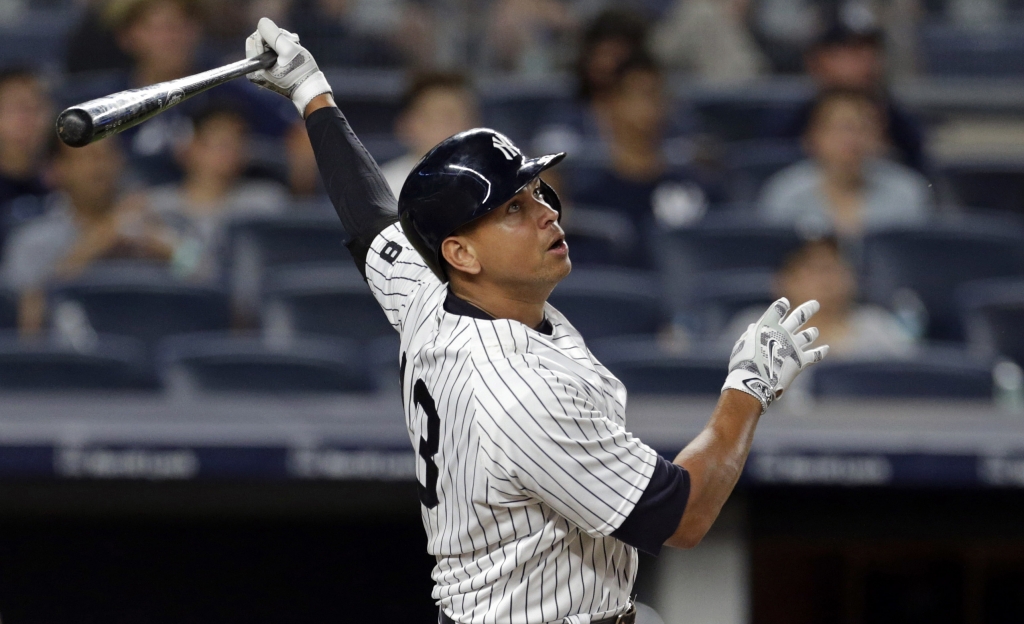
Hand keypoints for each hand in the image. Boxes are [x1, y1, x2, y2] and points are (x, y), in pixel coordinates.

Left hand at [246, 17, 331, 115]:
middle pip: (259, 42)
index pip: (254, 39)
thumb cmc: (301, 72)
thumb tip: (262, 22)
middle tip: (292, 42)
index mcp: (255, 68)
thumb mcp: (288, 50)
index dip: (269, 34)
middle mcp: (255, 72)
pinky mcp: (269, 73)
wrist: (311, 91)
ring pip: (266, 46)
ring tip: (295, 47)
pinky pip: (271, 54)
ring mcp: (261, 73)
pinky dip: (282, 50)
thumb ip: (274, 35)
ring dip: (281, 42)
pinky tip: (292, 52)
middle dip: (275, 38)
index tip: (285, 39)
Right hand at [721, 297, 828, 413]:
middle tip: (815, 304)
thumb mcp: (741, 345)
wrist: (755, 380)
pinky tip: (826, 348)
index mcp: (767, 326)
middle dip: (808, 309)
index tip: (784, 303)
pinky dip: (821, 351)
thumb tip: (753, 328)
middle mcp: (784, 332)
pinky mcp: (801, 361)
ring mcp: (794, 346)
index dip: (782, 305)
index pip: (778, 309)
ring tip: (814, 331)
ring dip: (812, 332)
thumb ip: (749, 335)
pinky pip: (815, 355)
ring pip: (808, 335)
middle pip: (799, 316)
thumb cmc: (743, 362)